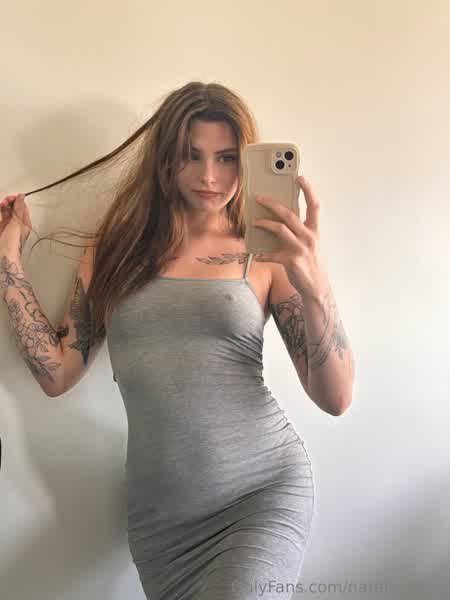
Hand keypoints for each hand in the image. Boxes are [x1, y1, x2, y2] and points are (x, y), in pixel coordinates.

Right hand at [0, 193, 31, 253]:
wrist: (4, 255)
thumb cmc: (13, 243)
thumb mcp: (17, 223)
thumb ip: (18, 209)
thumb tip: (21, 196)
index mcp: (25, 222)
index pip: (23, 207)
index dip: (17, 200)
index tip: (11, 197)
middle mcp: (18, 224)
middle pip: (14, 208)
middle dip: (9, 203)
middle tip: (4, 202)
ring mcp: (9, 226)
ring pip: (7, 211)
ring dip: (4, 206)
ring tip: (0, 205)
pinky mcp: (2, 228)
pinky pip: (2, 216)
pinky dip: (0, 211)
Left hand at [251, 175, 329, 300]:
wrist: (317, 289)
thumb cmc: (312, 266)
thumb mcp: (311, 246)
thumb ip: (300, 233)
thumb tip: (280, 222)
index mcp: (315, 231)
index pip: (315, 205)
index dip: (308, 190)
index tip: (300, 177)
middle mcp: (309, 237)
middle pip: (289, 214)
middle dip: (272, 203)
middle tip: (259, 197)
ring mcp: (300, 249)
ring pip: (279, 229)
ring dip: (263, 224)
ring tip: (253, 222)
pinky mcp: (291, 261)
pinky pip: (271, 254)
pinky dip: (261, 254)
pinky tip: (255, 255)